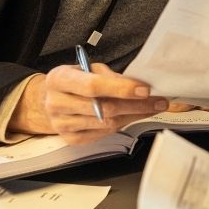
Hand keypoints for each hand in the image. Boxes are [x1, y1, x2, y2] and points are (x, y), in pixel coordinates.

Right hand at [8, 64, 167, 142]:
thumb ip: (111, 76)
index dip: (121, 89)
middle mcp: (57, 103)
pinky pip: (102, 134)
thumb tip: (139, 84)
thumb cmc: (75, 81)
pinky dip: (121, 125)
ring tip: (150, 107)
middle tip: (158, 101)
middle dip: (136, 105)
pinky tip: (131, 116)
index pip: (93, 86)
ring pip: (106, 123)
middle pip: (103, 108)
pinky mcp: (71, 139)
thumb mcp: (88, 69)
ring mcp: (62, 124)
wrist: (50, 99)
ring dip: (133, 116)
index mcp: (59, 79)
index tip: (144, 89)